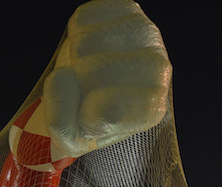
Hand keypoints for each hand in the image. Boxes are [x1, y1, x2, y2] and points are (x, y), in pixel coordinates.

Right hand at [43, 0, 170, 157]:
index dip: (84, 116)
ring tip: (84, 67)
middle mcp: (159, 69)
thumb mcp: (69, 139)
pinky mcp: (127, 9)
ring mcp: (146, 34)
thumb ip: (62, 123)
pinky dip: (74, 33)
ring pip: (89, 41)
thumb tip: (65, 75)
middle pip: (97, 71)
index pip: (109, 111)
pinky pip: (83, 18)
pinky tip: (88, 47)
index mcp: (151, 108)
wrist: (89, 89)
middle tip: (85, 89)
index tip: (88, 117)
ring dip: (74, 56)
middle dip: (78, 82)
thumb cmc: (84, 118)